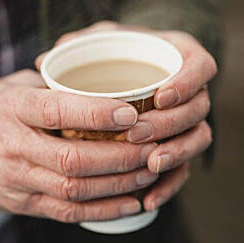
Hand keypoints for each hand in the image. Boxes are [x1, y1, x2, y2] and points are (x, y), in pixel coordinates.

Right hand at [0, 70, 158, 221]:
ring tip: (150, 172)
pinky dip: (102, 210)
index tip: (132, 111)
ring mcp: (16, 179)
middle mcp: (13, 146)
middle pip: (73, 159)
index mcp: (12, 108)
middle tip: (155, 147)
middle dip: (121, 156)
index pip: (57, 110)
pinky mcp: (21, 204)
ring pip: (73, 189)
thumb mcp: (11, 86)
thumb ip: (51, 86)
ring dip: (118, 184)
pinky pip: (66, 212)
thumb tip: (103, 81)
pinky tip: (131, 203)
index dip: (97, 112)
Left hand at [35, 21, 216, 211]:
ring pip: (197, 139)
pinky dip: (168, 186)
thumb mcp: (99, 42)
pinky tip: (148, 200)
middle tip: (138, 134)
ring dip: (176, 154)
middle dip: (171, 123)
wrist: (122, 77)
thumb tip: (43, 62)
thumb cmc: (111, 56)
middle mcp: (191, 91)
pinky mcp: (179, 148)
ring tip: (150, 164)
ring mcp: (188, 121)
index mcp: (180, 57)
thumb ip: (81, 44)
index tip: (160, 96)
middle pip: (198, 109)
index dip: (186, 82)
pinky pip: (183, 170)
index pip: (200, 66)